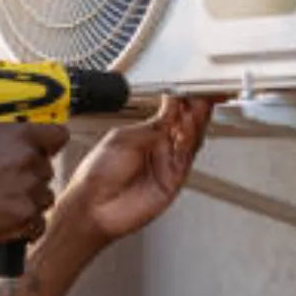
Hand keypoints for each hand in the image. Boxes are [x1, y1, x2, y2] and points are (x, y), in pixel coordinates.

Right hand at [0, 122, 69, 248]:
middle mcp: (28, 160)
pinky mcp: (25, 218)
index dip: (50, 144)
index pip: (58, 135)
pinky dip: (25, 227)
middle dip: (31, 178)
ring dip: (29, 202)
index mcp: (17, 135)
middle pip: (47, 170)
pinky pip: (38, 224)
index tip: (42, 151)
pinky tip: (4, 223)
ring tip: (1, 205)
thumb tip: (5, 136)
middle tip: (6, 185)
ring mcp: (29, 190)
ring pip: (45, 198)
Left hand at [58, 96, 215, 243]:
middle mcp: (159, 150)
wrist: (92, 207)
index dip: (184, 101)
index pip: (172, 114)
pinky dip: (189, 141)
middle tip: (203, 93)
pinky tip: (188, 127)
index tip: (191, 88)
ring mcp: (167, 165)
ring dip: (196, 122)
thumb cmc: (96, 175)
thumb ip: (151, 126)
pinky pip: (186, 159)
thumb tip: (170, 107)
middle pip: (187, 126)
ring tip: (199, 105)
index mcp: (145, 136)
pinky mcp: (172, 182)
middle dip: (196, 108)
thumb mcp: (122, 139)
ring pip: (191, 140)